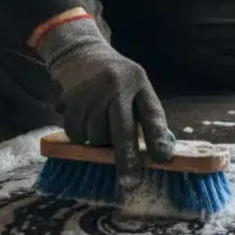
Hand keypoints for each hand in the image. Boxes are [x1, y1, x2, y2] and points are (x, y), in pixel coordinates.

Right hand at [36, 16, 174, 192]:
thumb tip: (159, 152)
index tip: (163, 159)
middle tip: (130, 181)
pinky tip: (85, 123)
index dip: (158, 138)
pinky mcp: (70, 100)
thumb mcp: (137, 87)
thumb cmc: (116, 79)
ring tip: (101, 127)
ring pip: (97, 136)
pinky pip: (76, 134)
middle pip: (122, 130)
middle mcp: (116, 87)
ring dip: (100, 143)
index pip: (152, 114)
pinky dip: (80, 138)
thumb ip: (145, 114)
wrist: (82, 53)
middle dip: (127, 159)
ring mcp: (92, 93)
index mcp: (139, 83)